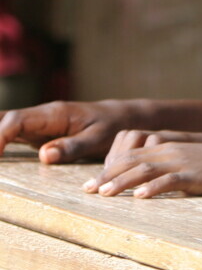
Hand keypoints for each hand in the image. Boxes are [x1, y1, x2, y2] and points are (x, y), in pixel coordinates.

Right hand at [0, 99, 138, 162]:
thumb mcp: (99, 139)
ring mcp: (35, 122)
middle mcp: (40, 115)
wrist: (122, 117)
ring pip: (2, 124)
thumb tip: (43, 156)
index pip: (17, 121)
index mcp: (54, 114)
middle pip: (2, 118)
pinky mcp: (35, 131)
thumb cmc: (113, 128)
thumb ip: (72, 147)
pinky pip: (8, 133)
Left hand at [85, 130, 201, 196]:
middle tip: (86, 191)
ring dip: (121, 183)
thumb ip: (167, 169)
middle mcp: (170, 152)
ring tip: (104, 195)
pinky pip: (170, 180)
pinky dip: (153, 188)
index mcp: (167, 148)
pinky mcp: (195, 174)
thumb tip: (147, 187)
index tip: (90, 184)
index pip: (129, 156)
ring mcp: (182, 162)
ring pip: (145, 170)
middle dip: (106, 176)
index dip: (107, 170)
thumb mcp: (188, 162)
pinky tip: (140, 198)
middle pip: (130, 162)